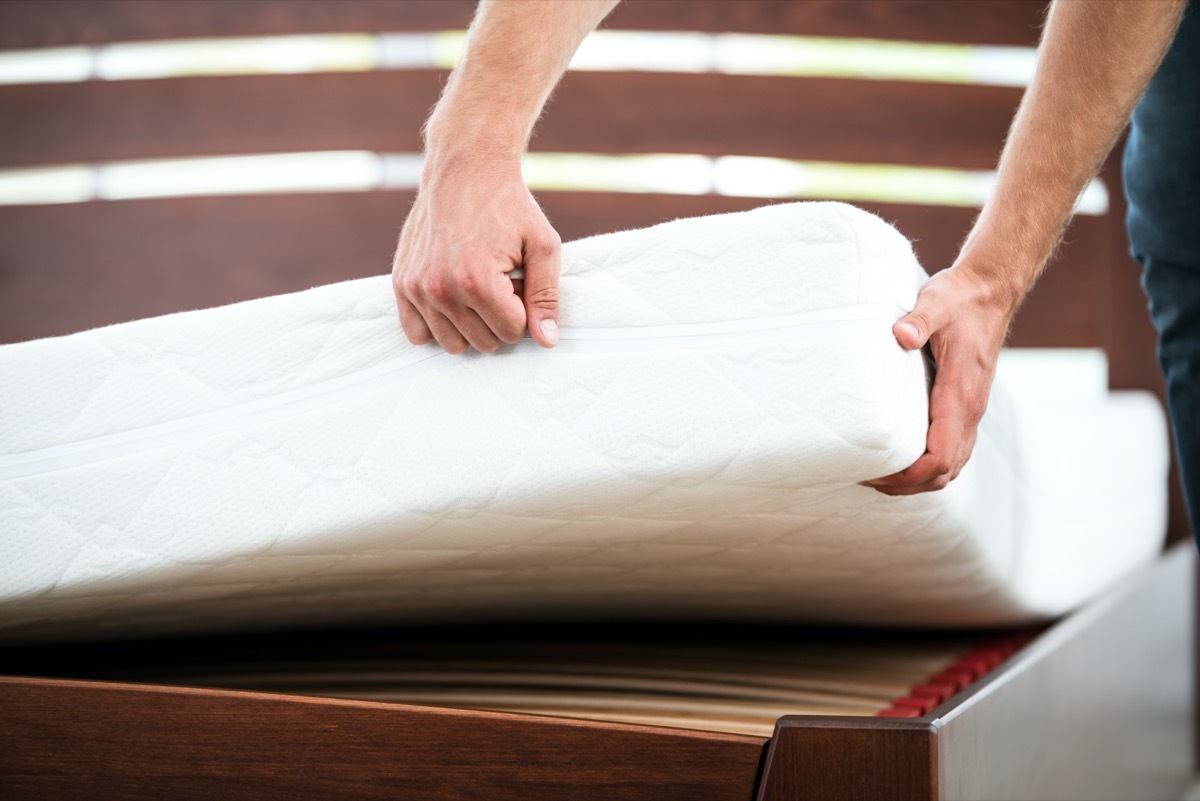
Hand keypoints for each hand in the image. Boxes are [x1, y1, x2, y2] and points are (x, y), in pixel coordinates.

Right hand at [391, 159, 561, 352]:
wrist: (465, 168)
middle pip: (484, 342)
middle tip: (499, 281)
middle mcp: (442, 290)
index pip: (513, 333)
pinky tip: (453, 300)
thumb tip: (547, 341)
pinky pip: (417, 334)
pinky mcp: (402, 283)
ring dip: (471, 323)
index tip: (517, 279)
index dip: (523, 309)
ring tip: (476, 287)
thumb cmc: (508, 205)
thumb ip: (546, 296)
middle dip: (499, 317)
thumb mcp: (542, 245)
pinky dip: (438, 325)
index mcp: (478, 282)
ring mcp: (418, 288)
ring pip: (454, 345)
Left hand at [864, 265, 1014, 494]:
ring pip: (950, 466)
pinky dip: (929, 466)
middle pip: (943, 472)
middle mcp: (970, 410)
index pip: (938, 456)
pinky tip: (903, 459)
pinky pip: (953, 451)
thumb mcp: (937, 303)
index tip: (876, 474)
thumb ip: (920, 319)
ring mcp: (971, 411)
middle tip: (867, 479)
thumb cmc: (960, 299)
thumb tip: (901, 333)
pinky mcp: (966, 406)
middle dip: (906, 485)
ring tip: (880, 476)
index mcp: (960, 395)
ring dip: (918, 480)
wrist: (990, 292)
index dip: (908, 475)